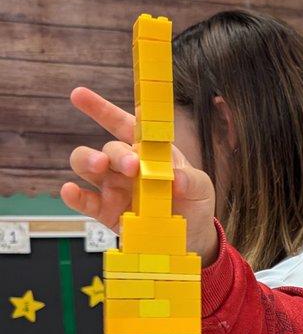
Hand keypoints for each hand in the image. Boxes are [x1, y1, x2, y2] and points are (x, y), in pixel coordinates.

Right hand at [62, 91, 218, 264]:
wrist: (191, 238)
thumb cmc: (194, 203)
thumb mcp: (200, 188)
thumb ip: (190, 180)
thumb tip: (175, 177)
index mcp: (149, 152)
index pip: (125, 125)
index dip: (102, 109)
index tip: (80, 95)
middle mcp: (126, 166)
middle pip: (109, 149)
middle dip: (116, 152)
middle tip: (131, 165)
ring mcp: (114, 187)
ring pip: (88, 166)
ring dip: (89, 161)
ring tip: (99, 165)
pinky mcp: (107, 211)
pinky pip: (85, 201)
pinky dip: (74, 195)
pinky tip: (70, 190)